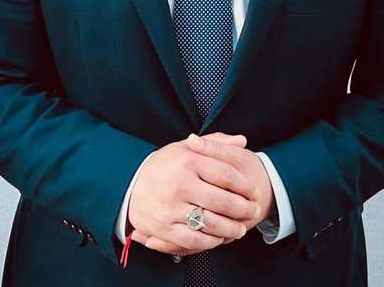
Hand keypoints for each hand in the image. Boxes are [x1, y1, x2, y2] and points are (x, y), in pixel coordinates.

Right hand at [127, 134, 261, 255]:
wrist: (129, 184)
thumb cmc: (163, 165)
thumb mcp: (185, 147)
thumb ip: (216, 142)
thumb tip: (242, 141)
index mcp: (188, 160)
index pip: (226, 174)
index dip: (245, 186)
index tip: (254, 192)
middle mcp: (180, 184)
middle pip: (223, 201)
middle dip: (243, 209)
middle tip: (253, 211)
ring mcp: (171, 207)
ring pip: (211, 223)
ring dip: (231, 229)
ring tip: (241, 228)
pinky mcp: (164, 227)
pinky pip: (194, 239)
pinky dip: (211, 241)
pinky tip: (219, 238)